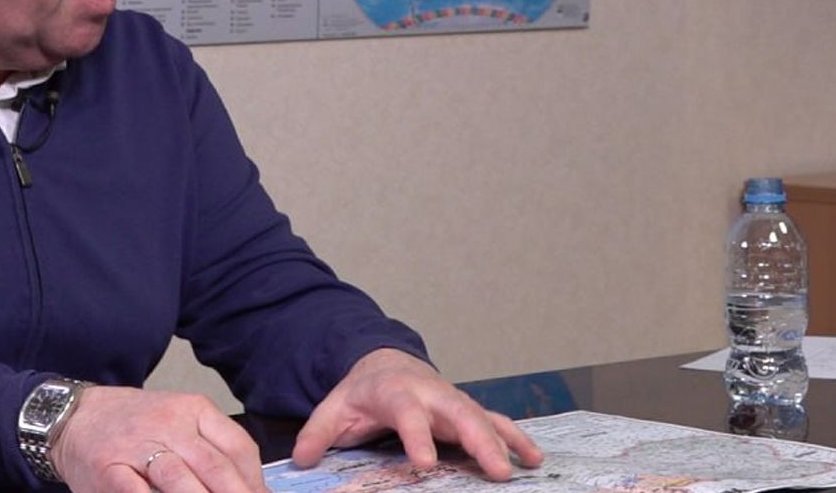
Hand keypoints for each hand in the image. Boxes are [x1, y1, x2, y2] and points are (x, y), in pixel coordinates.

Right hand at [52, 386, 271, 492]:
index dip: (255, 484)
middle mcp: (169, 424)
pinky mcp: (109, 468)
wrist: (75, 416)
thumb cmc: (135, 427)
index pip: (238, 448)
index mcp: (193, 410)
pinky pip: (138, 492)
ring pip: (179, 479)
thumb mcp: (180, 424)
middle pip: (215, 468)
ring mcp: (137, 446)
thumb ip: (214, 452)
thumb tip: (256, 490)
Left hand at [291, 348, 543, 480]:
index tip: (425, 465)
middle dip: (479, 440)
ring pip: (483, 417)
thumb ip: (317, 434)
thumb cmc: (360, 393)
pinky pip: (495, 422)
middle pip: (458, 414)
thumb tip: (301, 459)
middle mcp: (430, 395)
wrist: (384, 364)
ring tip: (526, 466)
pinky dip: (515, 437)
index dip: (417, 438)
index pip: (408, 415)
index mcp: (395, 393)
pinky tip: (534, 458)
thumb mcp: (333, 409)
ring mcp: (452, 401)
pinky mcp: (466, 410)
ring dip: (505, 440)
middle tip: (496, 471)